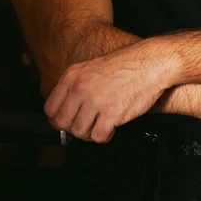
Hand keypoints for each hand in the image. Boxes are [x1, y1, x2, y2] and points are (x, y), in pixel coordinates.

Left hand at [44, 41, 173, 142]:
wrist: (150, 63)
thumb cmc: (126, 65)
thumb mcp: (92, 68)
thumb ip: (77, 86)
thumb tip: (68, 108)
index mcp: (73, 76)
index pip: (50, 108)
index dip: (58, 120)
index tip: (67, 122)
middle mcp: (80, 88)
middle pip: (62, 123)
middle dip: (74, 128)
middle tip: (86, 126)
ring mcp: (95, 101)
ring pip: (79, 132)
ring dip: (90, 133)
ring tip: (101, 125)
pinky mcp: (112, 113)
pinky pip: (98, 136)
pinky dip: (105, 136)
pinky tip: (111, 127)